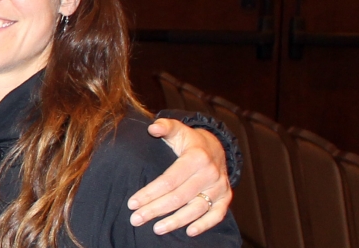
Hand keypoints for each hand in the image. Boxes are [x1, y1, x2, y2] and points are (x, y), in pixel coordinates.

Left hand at [127, 118, 232, 235]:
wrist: (216, 148)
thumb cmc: (190, 142)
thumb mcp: (178, 130)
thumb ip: (165, 126)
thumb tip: (152, 128)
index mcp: (197, 157)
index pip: (168, 180)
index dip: (149, 193)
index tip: (132, 203)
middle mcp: (210, 173)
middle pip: (179, 197)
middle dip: (155, 210)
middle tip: (136, 219)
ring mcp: (219, 187)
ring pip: (196, 209)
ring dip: (175, 221)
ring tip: (156, 229)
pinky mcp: (226, 197)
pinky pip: (216, 214)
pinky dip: (204, 225)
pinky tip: (189, 232)